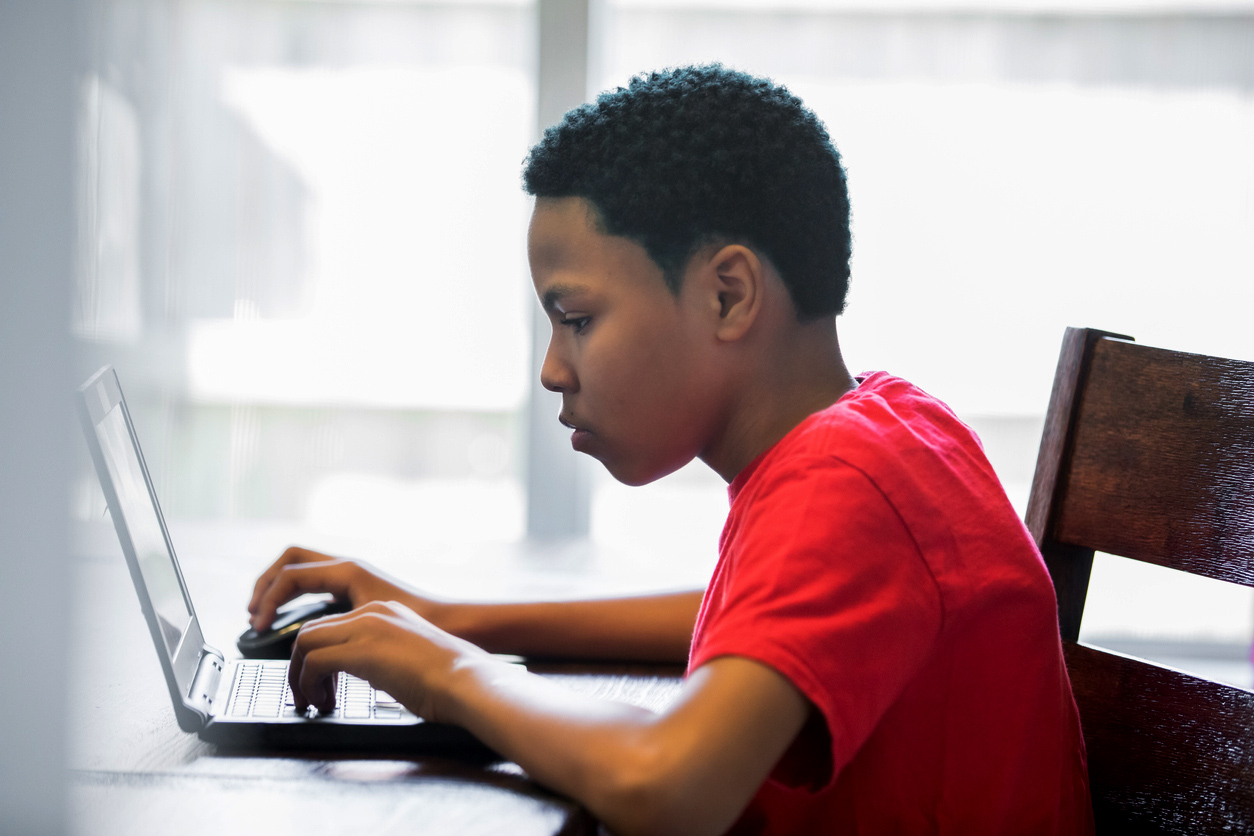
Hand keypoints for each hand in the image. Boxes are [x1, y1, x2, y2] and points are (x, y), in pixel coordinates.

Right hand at [247, 546, 434, 631]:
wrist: (453, 624)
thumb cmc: (420, 623)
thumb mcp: (370, 625)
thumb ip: (333, 633)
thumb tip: (305, 647)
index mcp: (348, 571)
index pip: (290, 576)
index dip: (267, 601)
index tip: (259, 627)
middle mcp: (349, 568)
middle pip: (290, 561)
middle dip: (266, 584)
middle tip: (253, 614)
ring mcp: (354, 577)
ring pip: (303, 569)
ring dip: (279, 588)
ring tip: (265, 617)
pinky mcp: (359, 590)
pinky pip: (317, 583)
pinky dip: (298, 597)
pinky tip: (296, 621)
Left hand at [286, 600, 495, 719]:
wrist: (466, 681)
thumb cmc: (450, 679)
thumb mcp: (411, 658)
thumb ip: (386, 658)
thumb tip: (374, 676)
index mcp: (385, 612)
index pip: (333, 626)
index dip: (318, 657)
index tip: (321, 684)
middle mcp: (372, 612)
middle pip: (312, 631)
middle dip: (300, 666)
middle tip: (308, 696)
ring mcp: (366, 627)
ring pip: (305, 642)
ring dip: (299, 677)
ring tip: (312, 703)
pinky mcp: (361, 649)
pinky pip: (313, 662)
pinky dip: (308, 685)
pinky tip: (324, 704)